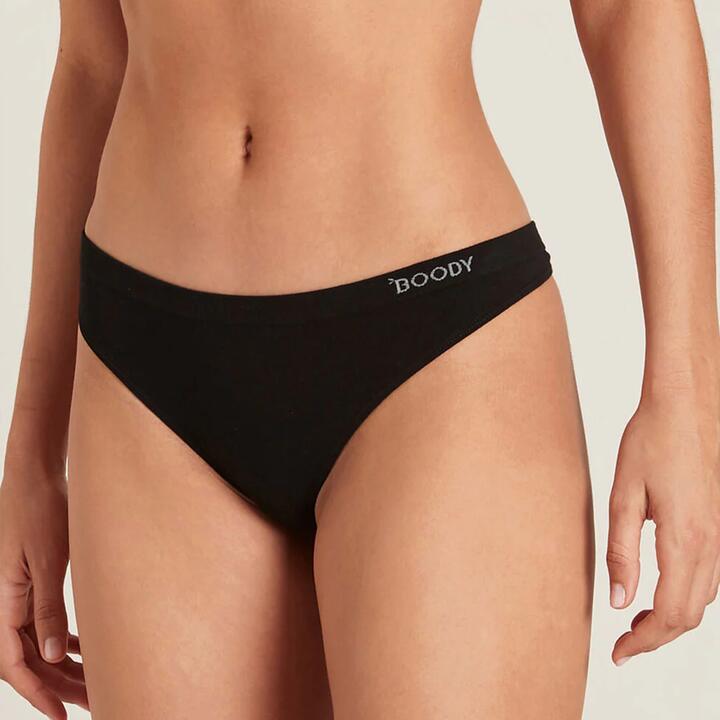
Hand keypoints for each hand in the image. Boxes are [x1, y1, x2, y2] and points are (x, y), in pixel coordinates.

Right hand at [0, 467, 87, 718]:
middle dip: (57, 685)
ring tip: (94, 682)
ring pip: (38, 642)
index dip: (38, 693)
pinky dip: (63, 638)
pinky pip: (44, 621)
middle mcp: (6, 602)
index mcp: (2, 601)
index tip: (61, 715)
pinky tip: (85, 648)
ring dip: (63, 665)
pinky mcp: (33, 579)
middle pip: (28, 658)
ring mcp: (19, 591)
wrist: (36, 473)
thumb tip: (51, 656)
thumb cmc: (39, 508)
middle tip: (92, 702)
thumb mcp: (47, 559)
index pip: (14, 664)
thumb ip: (47, 608)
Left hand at [607, 388, 719, 664]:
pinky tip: (658, 590)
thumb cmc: (649, 444)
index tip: (618, 654)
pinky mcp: (717, 526)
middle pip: (691, 616)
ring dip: (671, 619)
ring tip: (635, 621)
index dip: (644, 642)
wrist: (682, 407)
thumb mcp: (622, 496)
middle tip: (622, 644)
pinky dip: (684, 597)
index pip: (671, 615)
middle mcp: (711, 544)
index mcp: (685, 540)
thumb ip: (621, 552)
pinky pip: (708, 578)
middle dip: (656, 637)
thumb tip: (620, 602)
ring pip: (702, 600)